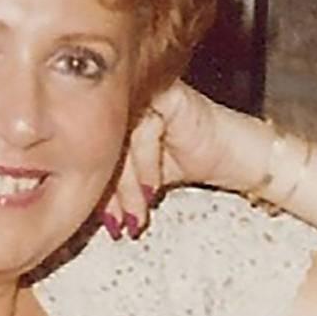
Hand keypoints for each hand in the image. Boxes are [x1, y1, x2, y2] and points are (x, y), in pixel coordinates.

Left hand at [102, 82, 268, 238]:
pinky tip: (153, 189)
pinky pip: (144, 127)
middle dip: (106, 190)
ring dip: (125, 184)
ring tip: (137, 213)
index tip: (99, 221)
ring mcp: (147, 92)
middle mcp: (127, 100)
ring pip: (118, 139)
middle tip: (117, 223)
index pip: (88, 150)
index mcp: (113, 116)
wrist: (243, 159)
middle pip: (98, 144)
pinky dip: (145, 163)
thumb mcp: (140, 181)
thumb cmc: (192, 164)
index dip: (91, 188)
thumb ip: (110, 186)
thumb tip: (73, 211)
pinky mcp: (169, 93)